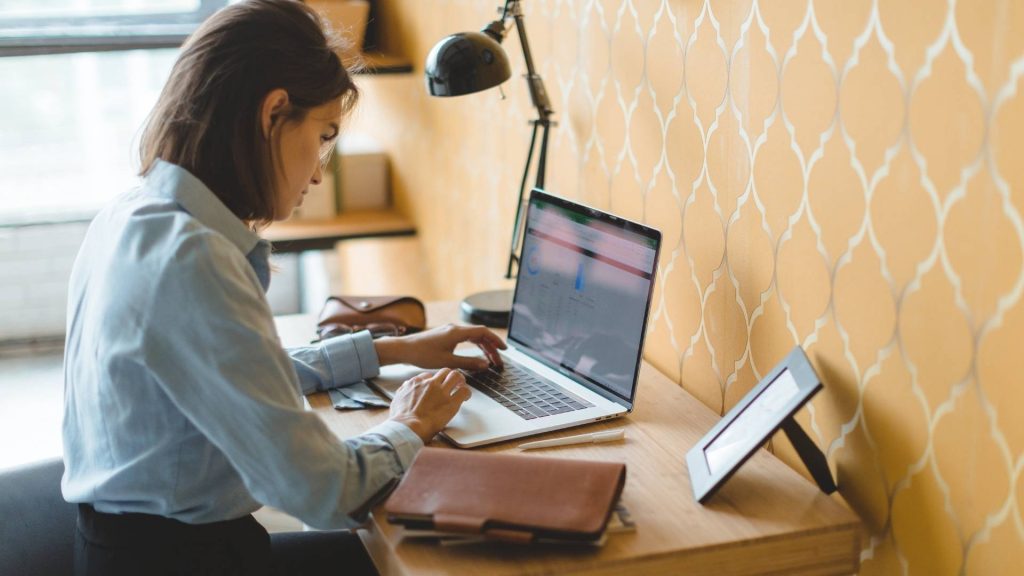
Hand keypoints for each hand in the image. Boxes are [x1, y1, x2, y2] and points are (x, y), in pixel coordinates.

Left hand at [375, 324, 506, 371]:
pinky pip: (465, 338)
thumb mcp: (448, 362)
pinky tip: (475, 355)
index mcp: (457, 332)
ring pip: (473, 337)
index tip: (503, 349)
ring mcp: (450, 332)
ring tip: (489, 360)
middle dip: (491, 348)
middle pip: (480, 335)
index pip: (483, 332)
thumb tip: (485, 365)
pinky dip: (473, 346)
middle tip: (498, 361)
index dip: (495, 340)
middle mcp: (455, 329)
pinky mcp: (445, 336)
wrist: (404, 349)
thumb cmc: (423, 354)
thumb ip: (468, 363)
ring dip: (483, 347)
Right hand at [388, 368, 470, 442]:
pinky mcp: (451, 403)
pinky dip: (467, 393)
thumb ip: (403, 391)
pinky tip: (465, 397)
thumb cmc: (401, 419)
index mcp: (416, 383)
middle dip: (449, 376)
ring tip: (461, 386)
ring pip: (455, 376)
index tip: (437, 385)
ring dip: (460, 380)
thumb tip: (406, 387)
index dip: (434, 381)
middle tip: (453, 383)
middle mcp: (430, 384)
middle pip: (444, 372)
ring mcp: (441, 392)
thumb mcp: (397, 399)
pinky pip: (464, 391)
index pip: (429, 375)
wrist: (407, 427)